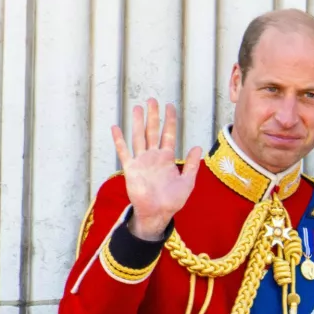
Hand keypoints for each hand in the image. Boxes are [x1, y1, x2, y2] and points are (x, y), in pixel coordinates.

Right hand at [112, 98, 201, 240]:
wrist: (157, 213)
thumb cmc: (172, 200)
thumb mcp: (187, 182)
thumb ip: (192, 165)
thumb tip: (198, 147)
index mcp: (167, 158)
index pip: (168, 134)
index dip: (169, 120)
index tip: (170, 106)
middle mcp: (153, 156)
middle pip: (153, 131)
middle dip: (153, 116)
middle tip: (152, 100)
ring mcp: (141, 161)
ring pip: (139, 137)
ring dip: (138, 123)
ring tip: (137, 107)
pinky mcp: (131, 169)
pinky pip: (124, 152)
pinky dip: (119, 140)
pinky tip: (116, 128)